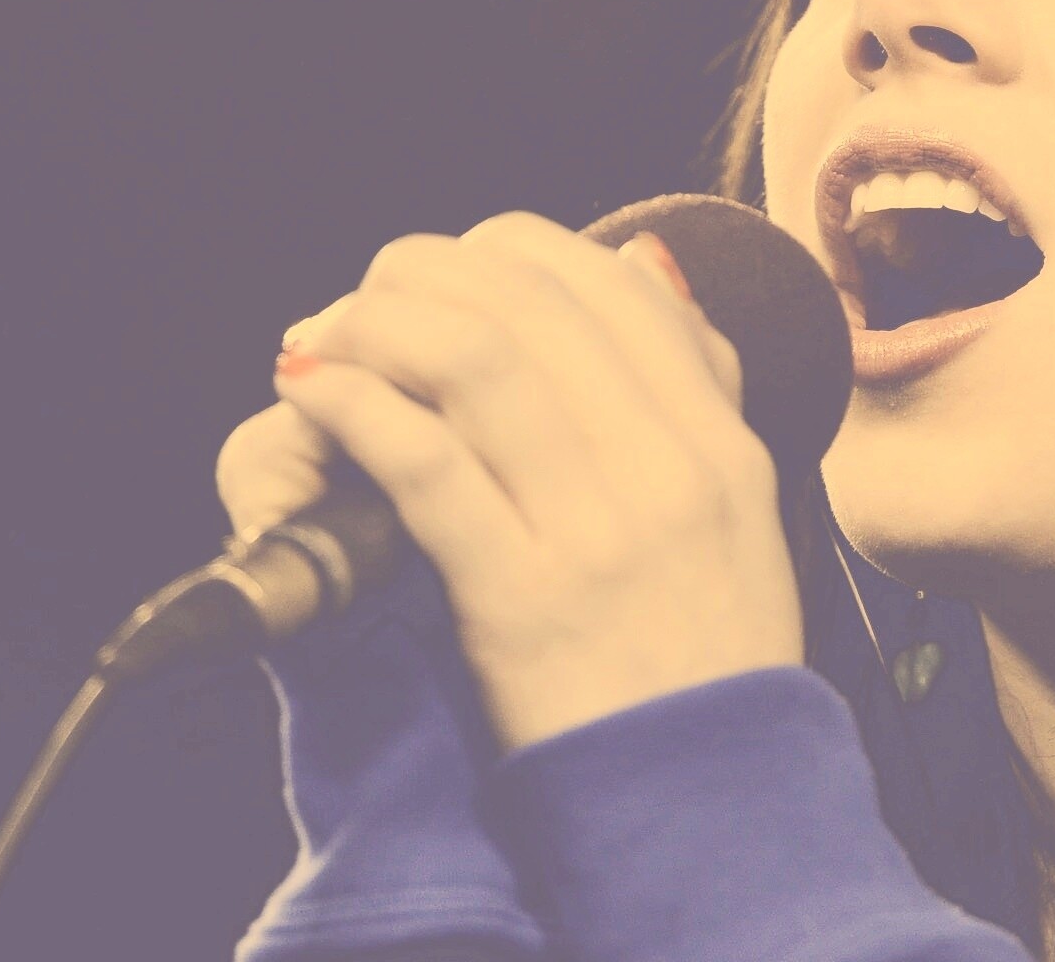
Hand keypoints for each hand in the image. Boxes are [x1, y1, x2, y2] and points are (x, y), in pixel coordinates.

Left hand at [215, 213, 800, 750]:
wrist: (707, 803)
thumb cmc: (706, 658)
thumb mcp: (742, 509)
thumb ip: (699, 384)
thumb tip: (640, 259)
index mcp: (717, 441)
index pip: (609, 283)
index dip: (506, 251)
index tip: (443, 273)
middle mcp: (666, 468)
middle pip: (530, 305)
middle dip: (420, 277)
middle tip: (360, 302)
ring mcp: (595, 530)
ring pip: (473, 360)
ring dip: (373, 327)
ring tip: (320, 342)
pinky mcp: (520, 597)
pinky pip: (426, 461)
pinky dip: (355, 406)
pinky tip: (312, 393)